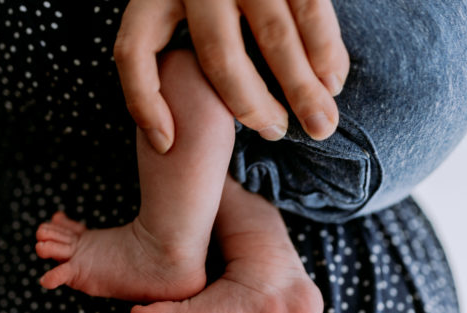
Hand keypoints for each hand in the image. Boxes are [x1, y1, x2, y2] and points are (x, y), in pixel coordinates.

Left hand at [114, 0, 349, 152]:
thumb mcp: (165, 10)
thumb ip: (162, 55)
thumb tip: (166, 137)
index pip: (133, 51)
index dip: (143, 104)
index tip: (166, 145)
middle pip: (220, 56)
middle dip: (252, 105)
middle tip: (277, 134)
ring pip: (273, 36)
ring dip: (301, 86)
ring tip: (321, 125)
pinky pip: (310, 9)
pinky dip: (325, 50)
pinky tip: (333, 81)